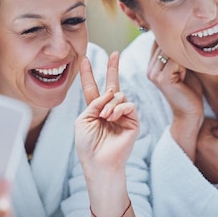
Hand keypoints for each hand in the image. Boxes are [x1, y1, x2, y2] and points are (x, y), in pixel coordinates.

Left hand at [75, 52, 139, 174]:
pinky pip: (129, 105)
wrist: (99, 163)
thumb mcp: (83, 120)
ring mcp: (122, 116)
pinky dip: (119, 108)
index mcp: (94, 110)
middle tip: (114, 53)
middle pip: (112, 85)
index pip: (92, 88)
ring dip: (110, 103)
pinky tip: (112, 117)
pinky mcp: (133, 122)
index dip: (88, 74)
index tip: (84, 59)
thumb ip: (94, 102)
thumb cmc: (87, 145)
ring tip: (105, 117)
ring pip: (119, 95)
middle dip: (113, 68)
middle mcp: (109, 110)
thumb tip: (111, 92)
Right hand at [147, 42, 202, 159]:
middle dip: (181, 47)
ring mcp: (154, 74)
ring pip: (170, 50)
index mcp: (152, 65)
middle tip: (192, 58)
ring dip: (184, 55)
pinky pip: (175, 60)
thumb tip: (184, 33)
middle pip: (165, 44)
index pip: (160, 42)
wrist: (190, 114)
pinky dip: (186, 63)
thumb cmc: (190, 91)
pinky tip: (189, 72)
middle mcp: (150, 69)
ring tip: (191, 66)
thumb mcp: (183, 68)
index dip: (175, 42)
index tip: (188, 48)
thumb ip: (178, 54)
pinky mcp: (162, 78)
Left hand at [195, 118, 217, 189]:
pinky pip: (199, 154)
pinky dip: (206, 152)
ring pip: (198, 143)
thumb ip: (217, 127)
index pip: (205, 123)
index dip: (217, 123)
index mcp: (200, 141)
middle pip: (199, 132)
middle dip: (210, 131)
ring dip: (207, 141)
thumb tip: (212, 127)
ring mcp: (194, 160)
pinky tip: (216, 156)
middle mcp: (192, 150)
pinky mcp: (197, 168)